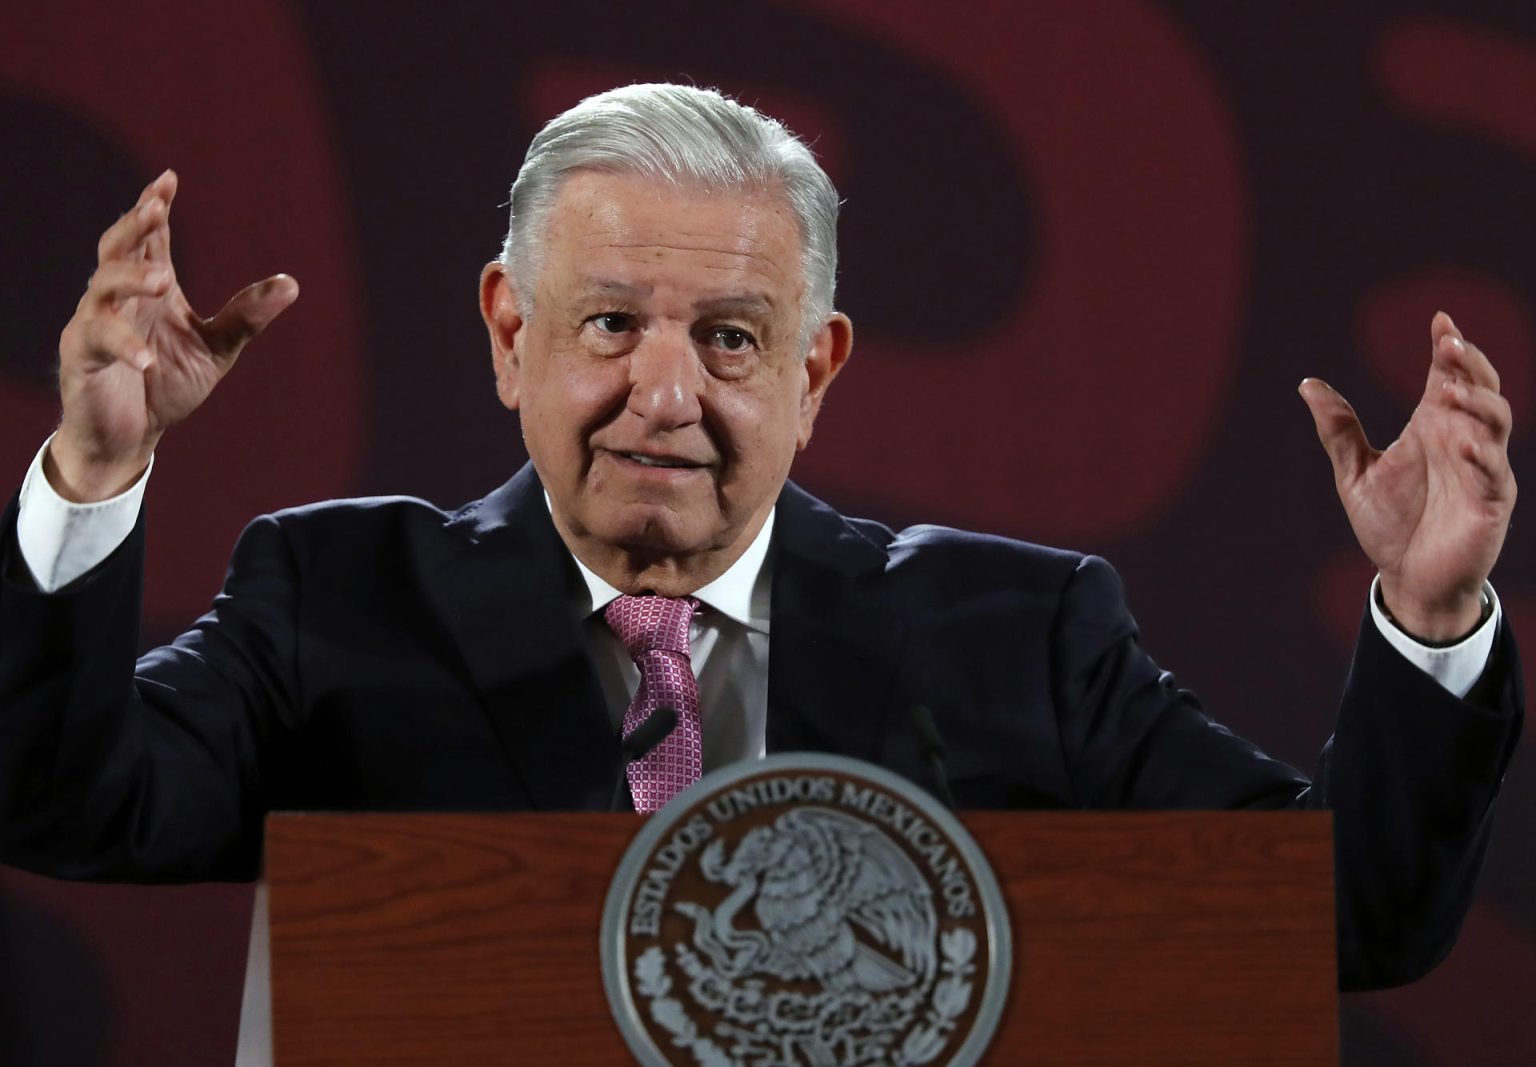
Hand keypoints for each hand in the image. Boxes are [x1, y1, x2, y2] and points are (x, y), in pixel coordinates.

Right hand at [48, 170, 298, 501]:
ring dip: (131, 278)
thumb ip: (245, 317)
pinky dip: (125, 346)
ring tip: (162, 280)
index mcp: (150, 289)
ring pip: (102, 286)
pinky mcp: (81, 357)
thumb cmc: (166, 383)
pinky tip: (147, 358)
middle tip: (155, 210)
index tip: (168, 179)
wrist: (130, 435)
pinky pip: (98, 341)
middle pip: (116, 249)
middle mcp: (117, 298)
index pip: (150, 238)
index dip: (154, 207)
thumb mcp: (216, 349)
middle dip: (134, 226)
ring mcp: (94, 323)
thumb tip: (291, 283)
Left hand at [1300, 313, 1515, 641]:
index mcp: (1433, 427)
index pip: (1448, 375)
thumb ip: (1338, 430)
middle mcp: (1462, 440)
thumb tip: (1307, 384)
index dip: (1448, 346)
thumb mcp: (1355, 473)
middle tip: (1449, 344)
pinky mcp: (1491, 501)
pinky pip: (1494, 471)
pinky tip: (1462, 445)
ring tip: (1450, 390)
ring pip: (1496, 421)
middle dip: (1470, 363)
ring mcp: (1482, 469)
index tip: (1438, 318)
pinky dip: (1482, 455)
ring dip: (1479, 401)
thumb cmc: (1389, 525)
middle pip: (1480, 388)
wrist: (1407, 579)